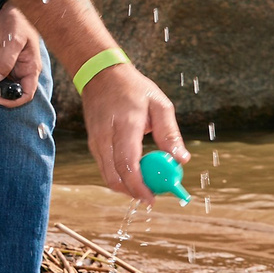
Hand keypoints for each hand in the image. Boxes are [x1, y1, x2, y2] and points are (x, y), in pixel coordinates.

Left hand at [0, 2, 42, 109]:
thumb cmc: (19, 21)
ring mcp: (13, 68)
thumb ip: (7, 60)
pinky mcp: (4, 63)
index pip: (26, 94)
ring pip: (2, 87)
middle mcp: (23, 71)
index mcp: (31, 68)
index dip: (13, 101)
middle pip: (12, 93)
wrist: (13, 9)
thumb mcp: (13, 40)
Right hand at [78, 61, 184, 198]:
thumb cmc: (133, 88)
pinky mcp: (92, 142)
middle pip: (114, 176)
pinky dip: (118, 176)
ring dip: (125, 187)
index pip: (128, 164)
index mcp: (125, 125)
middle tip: (151, 198)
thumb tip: (181, 160)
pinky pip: (104, 167)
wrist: (101, 74)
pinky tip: (132, 175)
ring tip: (144, 187)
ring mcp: (95, 140)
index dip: (139, 186)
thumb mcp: (159, 104)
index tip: (153, 198)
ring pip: (106, 175)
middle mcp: (105, 135)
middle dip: (132, 192)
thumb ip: (170, 133)